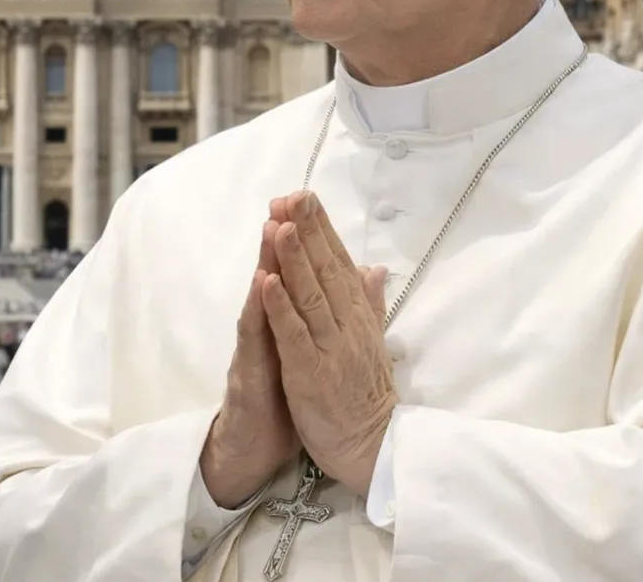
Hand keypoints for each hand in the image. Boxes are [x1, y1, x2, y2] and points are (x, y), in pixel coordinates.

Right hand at [199, 201, 301, 507]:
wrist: (256, 450)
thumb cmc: (283, 403)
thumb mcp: (308, 356)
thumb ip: (320, 320)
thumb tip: (347, 288)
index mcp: (289, 326)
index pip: (298, 277)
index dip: (305, 241)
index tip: (311, 202)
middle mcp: (268, 330)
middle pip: (276, 278)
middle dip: (283, 237)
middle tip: (288, 198)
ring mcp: (255, 350)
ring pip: (261, 300)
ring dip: (266, 263)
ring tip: (272, 227)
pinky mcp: (247, 375)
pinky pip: (253, 340)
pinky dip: (257, 312)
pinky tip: (259, 286)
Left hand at [264, 191, 396, 497]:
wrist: (373, 447)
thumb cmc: (365, 395)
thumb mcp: (372, 343)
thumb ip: (370, 304)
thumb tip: (375, 268)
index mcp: (359, 317)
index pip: (339, 263)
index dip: (321, 229)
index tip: (305, 196)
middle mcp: (348, 325)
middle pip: (325, 270)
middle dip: (307, 230)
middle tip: (291, 195)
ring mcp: (330, 348)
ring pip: (309, 295)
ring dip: (293, 259)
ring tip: (279, 224)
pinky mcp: (312, 372)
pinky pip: (293, 334)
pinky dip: (280, 306)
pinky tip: (267, 280)